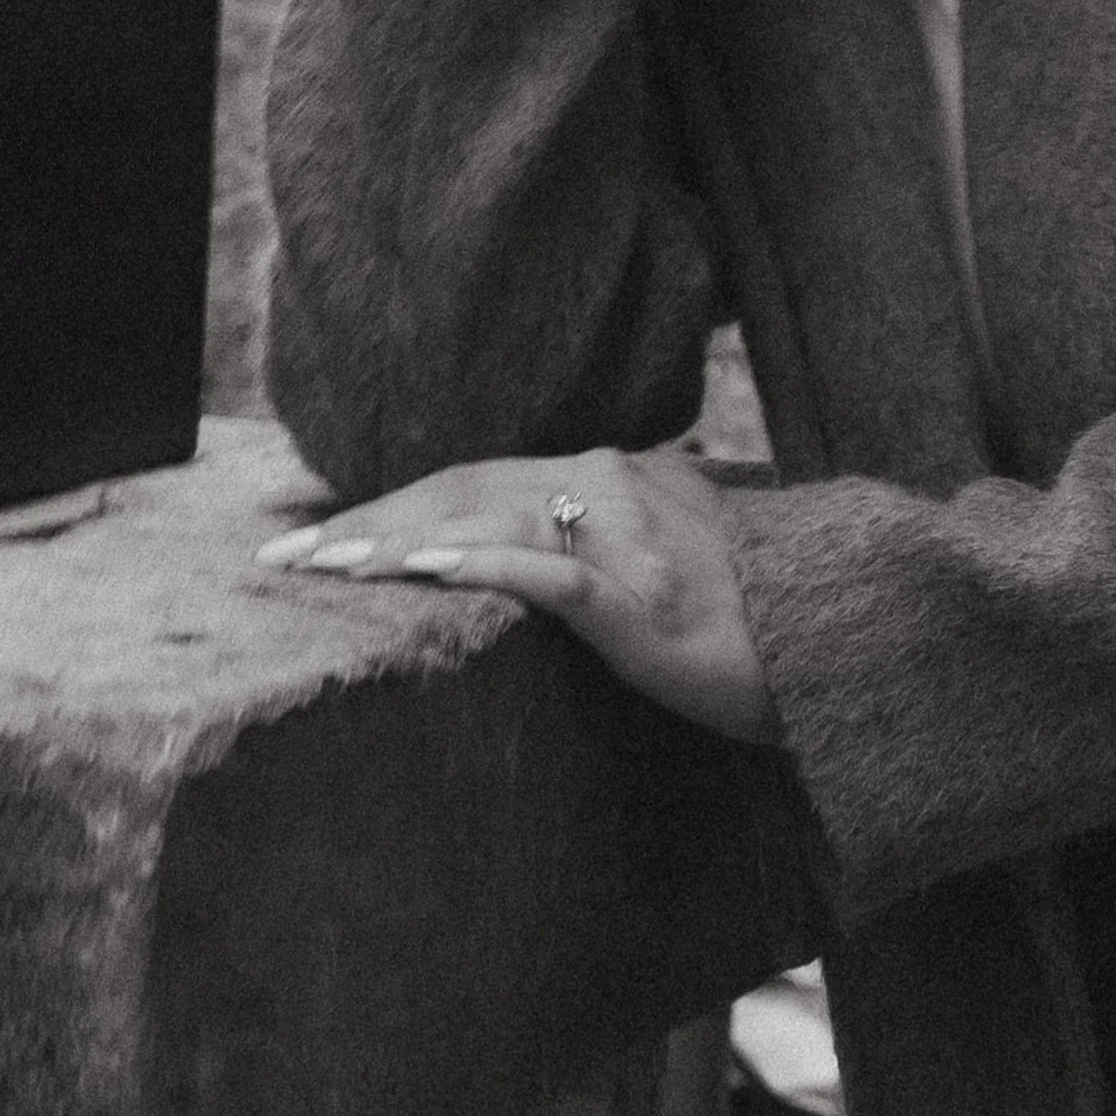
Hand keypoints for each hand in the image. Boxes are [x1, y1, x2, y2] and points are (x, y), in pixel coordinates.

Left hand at [255, 447, 779, 745]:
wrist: (833, 643)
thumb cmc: (750, 613)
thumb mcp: (668, 550)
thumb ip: (600, 534)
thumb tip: (530, 548)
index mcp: (613, 472)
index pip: (476, 475)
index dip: (391, 501)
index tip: (317, 535)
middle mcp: (612, 483)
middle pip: (461, 487)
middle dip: (364, 520)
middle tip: (281, 558)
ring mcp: (625, 535)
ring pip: (485, 519)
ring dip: (392, 541)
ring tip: (320, 568)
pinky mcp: (635, 596)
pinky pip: (541, 569)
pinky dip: (473, 563)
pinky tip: (415, 569)